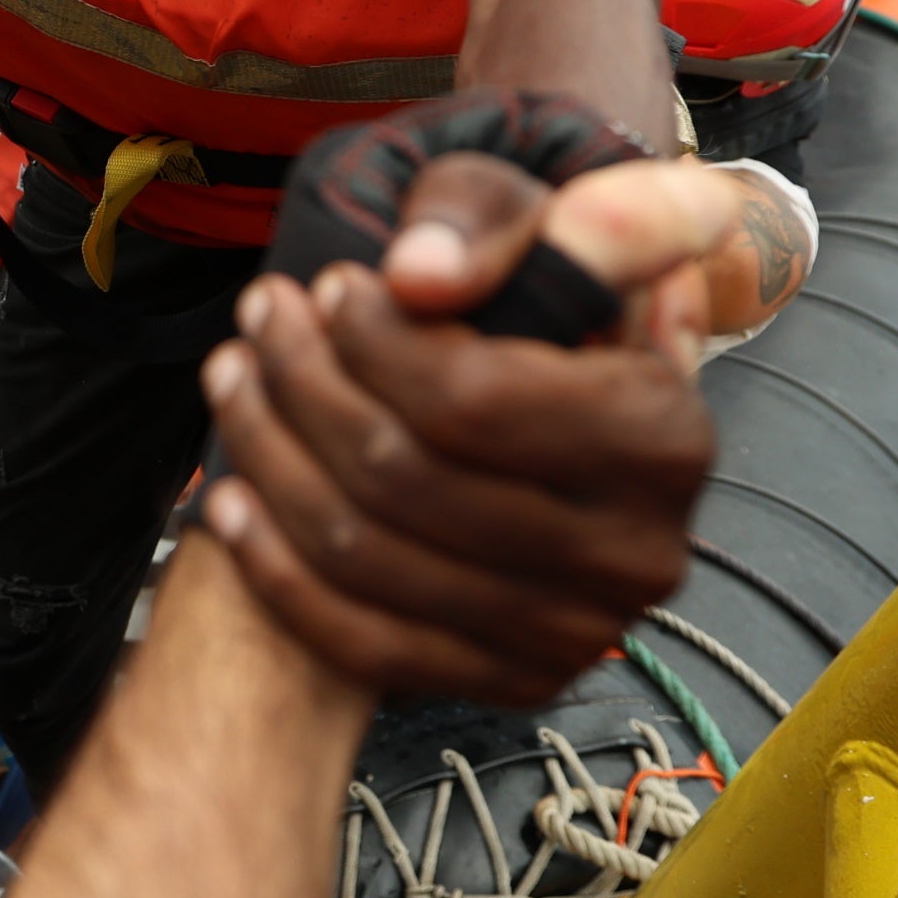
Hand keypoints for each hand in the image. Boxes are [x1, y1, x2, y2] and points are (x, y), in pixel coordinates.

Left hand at [191, 154, 731, 703]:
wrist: (595, 410)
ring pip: (368, 557)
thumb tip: (417, 276)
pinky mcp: (515, 680)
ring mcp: (575, 631)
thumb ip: (499, 218)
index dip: (374, 341)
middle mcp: (635, 552)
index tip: (329, 286)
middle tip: (260, 317)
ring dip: (270, 458)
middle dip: (303, 384)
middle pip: (405, 479)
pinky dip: (278, 570)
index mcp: (664, 437)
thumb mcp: (558, 218)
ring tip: (233, 377)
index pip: (473, 401)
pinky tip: (232, 497)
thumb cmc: (566, 299)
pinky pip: (365, 644)